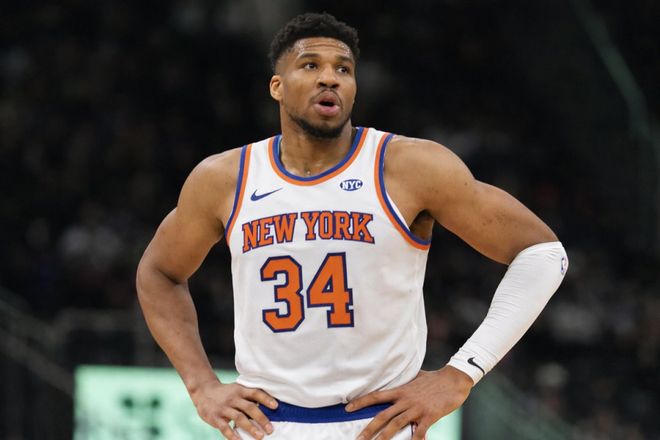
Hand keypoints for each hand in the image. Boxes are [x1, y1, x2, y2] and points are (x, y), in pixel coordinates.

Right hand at [190, 380, 277, 439]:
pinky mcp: (215, 418)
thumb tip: (269, 406)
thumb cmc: (226, 393)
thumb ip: (249, 396)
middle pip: (249, 407)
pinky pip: (225, 428)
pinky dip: (233, 435)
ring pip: (239, 418)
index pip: (255, 393)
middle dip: (261, 419)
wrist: (204, 391)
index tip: (276, 406)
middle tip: (270, 429)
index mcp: (240, 390)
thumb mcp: (237, 389)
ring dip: (250, 428)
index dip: (266, 399)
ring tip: (260, 436)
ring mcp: (224, 408)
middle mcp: (233, 398)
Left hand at [346, 366, 472, 439]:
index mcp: (400, 390)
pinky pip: (419, 432)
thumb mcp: (416, 377)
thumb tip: (398, 380)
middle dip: (369, 429)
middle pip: (383, 416)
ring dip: (384, 438)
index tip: (348, 409)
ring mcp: (417, 408)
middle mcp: (405, 400)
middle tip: (358, 439)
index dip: (361, 402)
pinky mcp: (429, 416)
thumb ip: (405, 382)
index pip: (376, 396)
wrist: (454, 379)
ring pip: (396, 425)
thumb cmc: (435, 379)